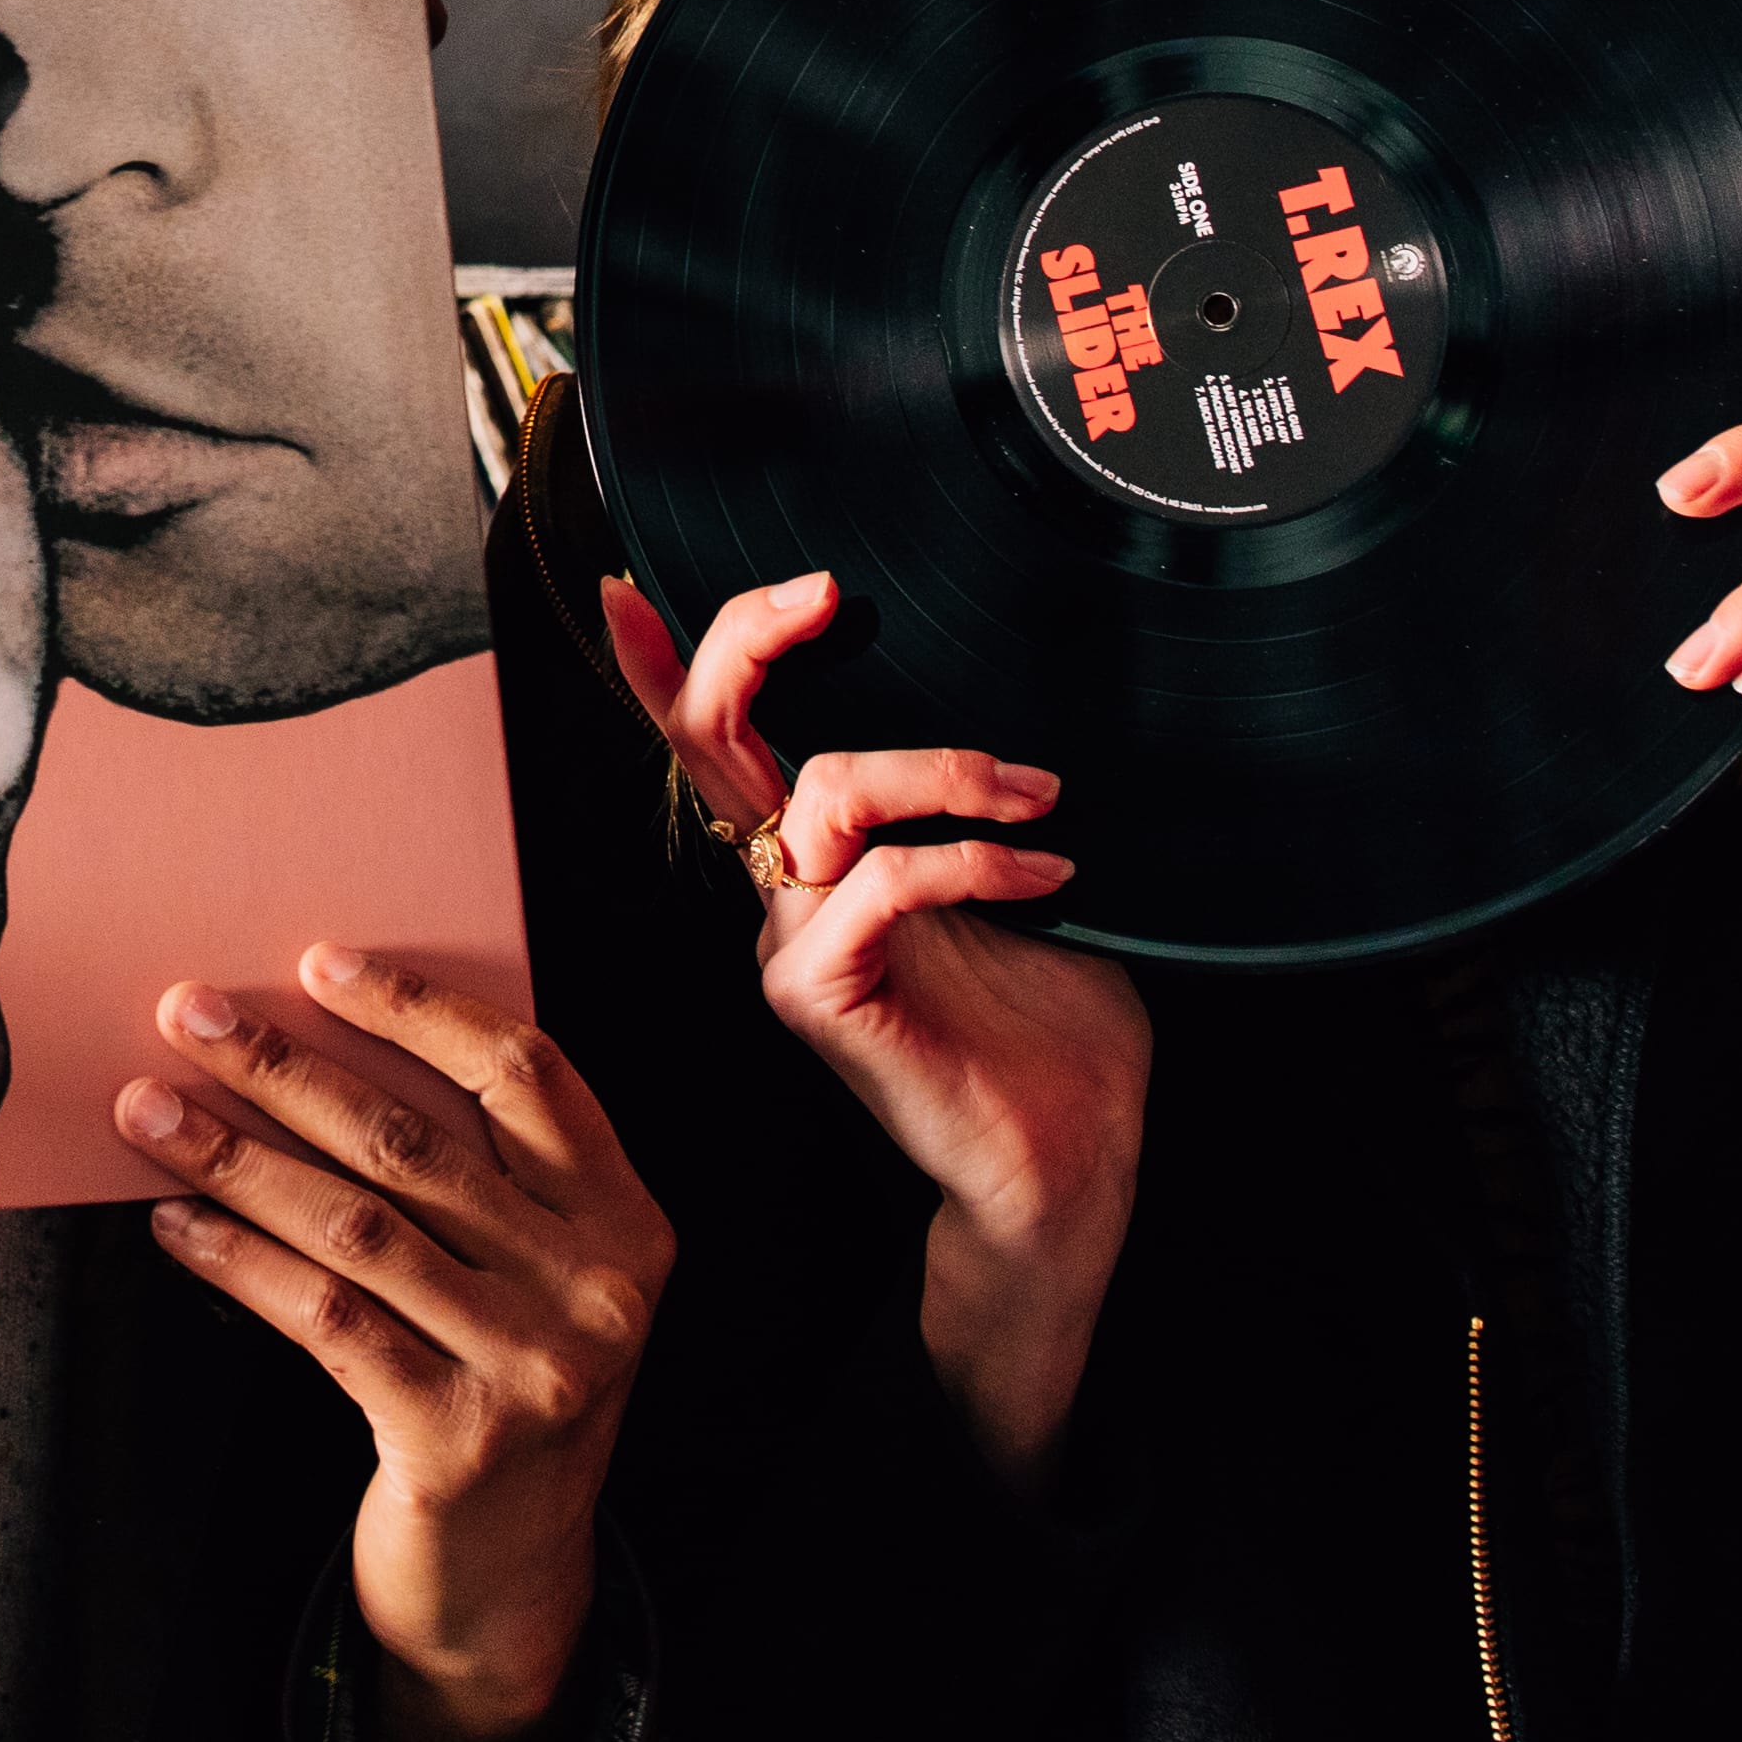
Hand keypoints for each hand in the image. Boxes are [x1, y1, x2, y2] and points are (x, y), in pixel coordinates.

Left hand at [117, 948, 672, 1741]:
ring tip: (146, 1110)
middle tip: (188, 1012)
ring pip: (357, 1224)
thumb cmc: (496, 1386)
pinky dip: (239, 1261)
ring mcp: (534, 1368)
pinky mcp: (457, 1438)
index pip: (526, 1072)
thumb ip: (472, 1177)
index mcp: (625, 1220)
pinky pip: (325, 1319)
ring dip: (236, 1156)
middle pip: (418, 1142)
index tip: (314, 961)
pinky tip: (174, 1225)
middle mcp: (596, 1288)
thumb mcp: (523, 1276)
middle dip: (286, 1067)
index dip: (418, 1009)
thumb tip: (308, 1041)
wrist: (509, 1577)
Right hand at [613, 572, 1148, 1486]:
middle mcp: (786, 896)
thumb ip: (992, 806)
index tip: (674, 578)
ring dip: (943, 769)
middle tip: (821, 593)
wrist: (1066, 1163)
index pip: (724, 744)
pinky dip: (970, 857)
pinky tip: (1046, 871)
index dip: (688, 656)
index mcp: (819, 862)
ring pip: (822, 794)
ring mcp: (793, 946)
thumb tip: (1038, 694)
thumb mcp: (1029, 882)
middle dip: (743, 644)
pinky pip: (881, 880)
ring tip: (1038, 797)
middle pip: (709, 743)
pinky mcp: (820, 997)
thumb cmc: (1054, 1033)